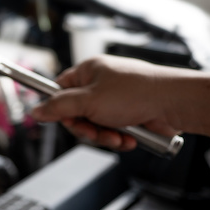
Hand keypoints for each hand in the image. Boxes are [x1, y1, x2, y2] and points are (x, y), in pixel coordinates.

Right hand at [30, 55, 180, 150]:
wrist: (174, 103)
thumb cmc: (136, 93)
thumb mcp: (88, 101)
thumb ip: (58, 107)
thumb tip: (35, 110)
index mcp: (89, 71)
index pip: (60, 90)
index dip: (59, 108)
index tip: (60, 120)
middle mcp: (101, 84)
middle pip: (76, 113)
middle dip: (87, 129)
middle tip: (95, 132)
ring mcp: (115, 99)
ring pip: (94, 125)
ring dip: (104, 136)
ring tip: (118, 136)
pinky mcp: (129, 114)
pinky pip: (112, 130)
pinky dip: (118, 137)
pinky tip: (129, 138)